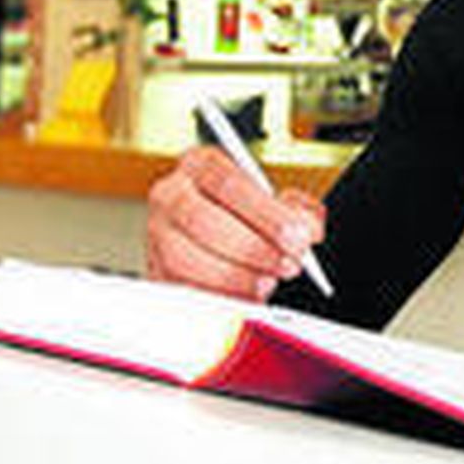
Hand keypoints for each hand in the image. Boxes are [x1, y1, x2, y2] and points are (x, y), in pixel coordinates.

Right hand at [146, 144, 325, 301]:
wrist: (219, 236)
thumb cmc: (248, 214)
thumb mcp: (277, 199)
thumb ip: (298, 208)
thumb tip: (307, 228)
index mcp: (200, 165)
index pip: (228, 183)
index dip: (266, 213)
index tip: (298, 235)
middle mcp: (170, 195)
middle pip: (203, 221)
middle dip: (253, 248)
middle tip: (289, 263)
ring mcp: (157, 236)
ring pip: (185, 260)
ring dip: (235, 276)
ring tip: (268, 282)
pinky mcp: (156, 272)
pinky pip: (181, 290)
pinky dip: (217, 297)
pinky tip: (245, 298)